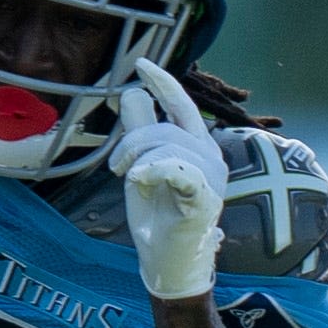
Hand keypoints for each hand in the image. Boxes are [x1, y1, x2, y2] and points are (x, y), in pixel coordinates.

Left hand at [110, 58, 226, 301]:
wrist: (166, 263)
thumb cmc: (157, 217)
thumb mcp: (141, 167)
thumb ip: (140, 131)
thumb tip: (134, 93)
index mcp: (198, 146)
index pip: (181, 104)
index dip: (163, 82)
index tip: (141, 64)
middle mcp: (211, 157)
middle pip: (166, 125)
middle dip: (133, 140)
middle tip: (116, 167)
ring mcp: (211, 177)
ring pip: (166, 144)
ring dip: (137, 160)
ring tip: (129, 182)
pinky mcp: (204, 198)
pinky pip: (177, 169)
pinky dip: (154, 169)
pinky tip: (139, 179)